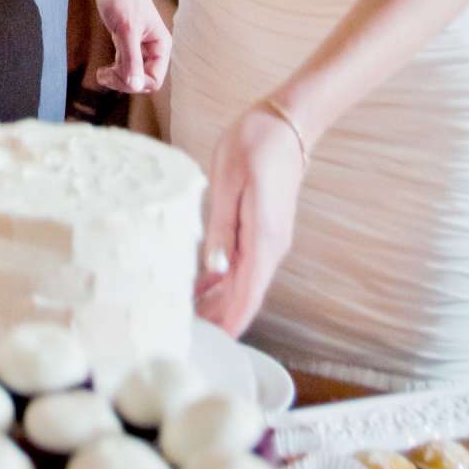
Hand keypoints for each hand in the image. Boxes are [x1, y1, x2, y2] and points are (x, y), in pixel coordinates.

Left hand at [92, 0, 171, 93]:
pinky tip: (102, 70)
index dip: (135, 83)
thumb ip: (132, 60)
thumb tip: (135, 86)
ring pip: (132, 75)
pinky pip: (124, 66)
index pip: (154, 80)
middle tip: (104, 74)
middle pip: (142, 80)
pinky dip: (114, 71)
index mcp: (161, 45)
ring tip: (101, 73)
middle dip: (124, 81)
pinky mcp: (127, 43)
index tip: (116, 74)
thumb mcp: (126, 30)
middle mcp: (153, 48)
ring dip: (116, 78)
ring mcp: (140, 47)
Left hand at [194, 102, 306, 337]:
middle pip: (245, 296)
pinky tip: (200, 285)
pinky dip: (224, 280)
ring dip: (219, 301)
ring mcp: (269, 239)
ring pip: (244, 283)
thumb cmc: (256, 143)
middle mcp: (271, 246)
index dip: (229, 323)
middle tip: (181, 334)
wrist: (287, 121)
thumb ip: (221, 228)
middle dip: (218, 318)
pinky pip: (244, 265)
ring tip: (184, 314)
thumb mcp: (230, 181)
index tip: (210, 346)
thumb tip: (214, 270)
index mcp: (263, 238)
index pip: (248, 295)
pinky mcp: (263, 230)